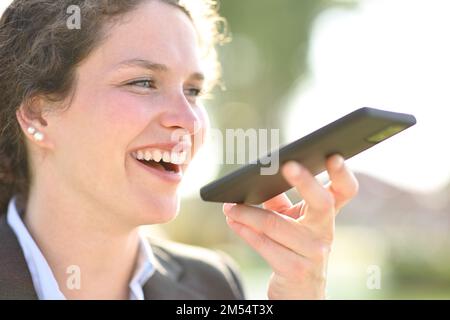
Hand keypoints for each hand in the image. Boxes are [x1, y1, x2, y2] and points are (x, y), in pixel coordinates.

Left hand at [222, 154, 358, 298]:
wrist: (300, 292)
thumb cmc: (294, 248)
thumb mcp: (292, 222)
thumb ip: (278, 201)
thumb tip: (255, 179)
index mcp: (327, 215)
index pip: (345, 191)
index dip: (343, 174)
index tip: (333, 156)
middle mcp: (325, 232)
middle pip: (321, 202)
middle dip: (305, 181)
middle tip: (287, 165)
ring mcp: (313, 252)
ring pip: (276, 224)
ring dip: (248, 213)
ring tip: (230, 206)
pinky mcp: (295, 269)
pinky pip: (264, 244)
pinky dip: (245, 229)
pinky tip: (234, 220)